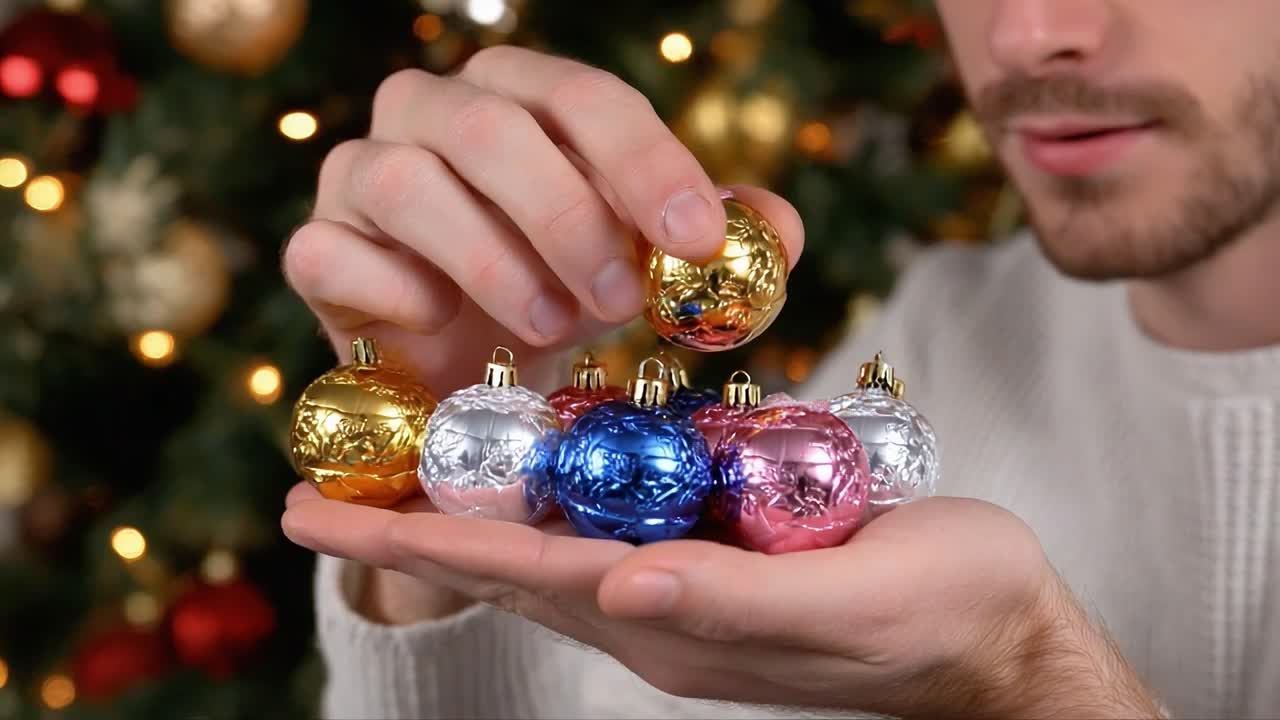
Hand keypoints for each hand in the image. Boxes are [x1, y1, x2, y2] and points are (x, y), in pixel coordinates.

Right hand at [282, 45, 802, 623]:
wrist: (470, 360)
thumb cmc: (563, 288)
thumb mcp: (646, 260)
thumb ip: (714, 236)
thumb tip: (779, 231)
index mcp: (518, 93)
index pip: (583, 96)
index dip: (644, 161)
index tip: (697, 237)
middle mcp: (429, 111)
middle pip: (490, 126)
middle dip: (567, 216)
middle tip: (620, 299)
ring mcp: (360, 173)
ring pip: (408, 183)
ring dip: (491, 260)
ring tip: (547, 326)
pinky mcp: (315, 247)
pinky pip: (332, 254)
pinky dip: (396, 293)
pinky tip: (442, 327)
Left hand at [282, 495, 1161, 718]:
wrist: (1001, 637)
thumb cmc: (945, 612)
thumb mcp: (849, 600)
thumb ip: (732, 599)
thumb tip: (620, 584)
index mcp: (676, 623)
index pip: (522, 576)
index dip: (417, 542)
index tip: (317, 515)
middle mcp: (659, 611)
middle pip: (510, 565)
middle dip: (410, 531)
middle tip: (313, 495)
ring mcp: (683, 590)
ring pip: (547, 547)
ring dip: (463, 511)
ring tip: (388, 478)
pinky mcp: (717, 559)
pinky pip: (606, 526)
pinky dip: (544, 495)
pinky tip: (522, 464)